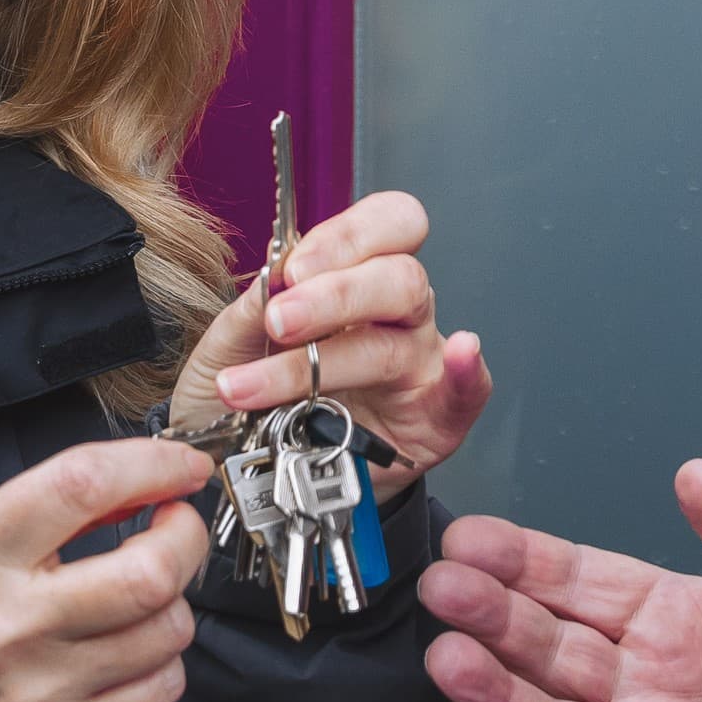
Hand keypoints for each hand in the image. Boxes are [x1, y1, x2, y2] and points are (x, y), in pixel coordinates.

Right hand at [0, 438, 214, 701]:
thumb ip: (49, 508)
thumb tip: (140, 487)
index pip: (83, 486)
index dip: (152, 465)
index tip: (181, 467)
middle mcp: (8, 621)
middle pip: (147, 572)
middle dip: (184, 539)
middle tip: (175, 529)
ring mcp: (38, 687)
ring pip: (166, 631)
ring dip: (172, 602)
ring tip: (141, 595)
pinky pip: (158, 689)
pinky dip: (162, 661)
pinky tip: (131, 648)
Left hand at [171, 191, 491, 494]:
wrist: (253, 477)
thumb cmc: (253, 401)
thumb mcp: (233, 347)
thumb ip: (251, 311)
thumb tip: (272, 278)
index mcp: (355, 278)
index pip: (384, 225)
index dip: (346, 237)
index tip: (292, 269)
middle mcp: (397, 314)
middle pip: (399, 277)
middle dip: (336, 295)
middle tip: (280, 321)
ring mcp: (420, 363)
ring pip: (400, 341)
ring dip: (328, 362)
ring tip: (263, 387)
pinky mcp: (437, 419)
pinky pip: (467, 392)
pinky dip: (467, 373)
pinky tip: (461, 355)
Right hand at [419, 460, 701, 701]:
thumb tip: (696, 474)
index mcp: (675, 619)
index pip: (579, 583)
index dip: (522, 561)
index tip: (469, 539)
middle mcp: (646, 685)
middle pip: (549, 646)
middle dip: (490, 617)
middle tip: (441, 589)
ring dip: (500, 694)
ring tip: (450, 660)